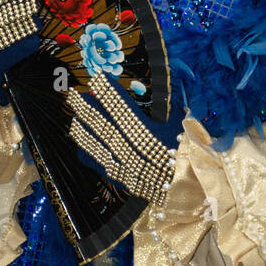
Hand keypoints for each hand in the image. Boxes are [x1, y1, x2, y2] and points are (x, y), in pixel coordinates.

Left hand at [65, 72, 181, 204]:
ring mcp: (121, 163)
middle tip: (74, 94)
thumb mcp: (185, 125)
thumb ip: (174, 106)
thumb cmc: (191, 153)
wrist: (191, 188)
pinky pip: (96, 163)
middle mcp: (129, 146)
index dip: (107, 89)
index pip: (119, 104)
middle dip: (86, 106)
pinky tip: (80, 145)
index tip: (98, 78)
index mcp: (145, 129)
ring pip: (93, 142)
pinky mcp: (119, 178)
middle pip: (100, 121)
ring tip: (74, 117)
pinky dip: (86, 152)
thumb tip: (176, 83)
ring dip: (82, 127)